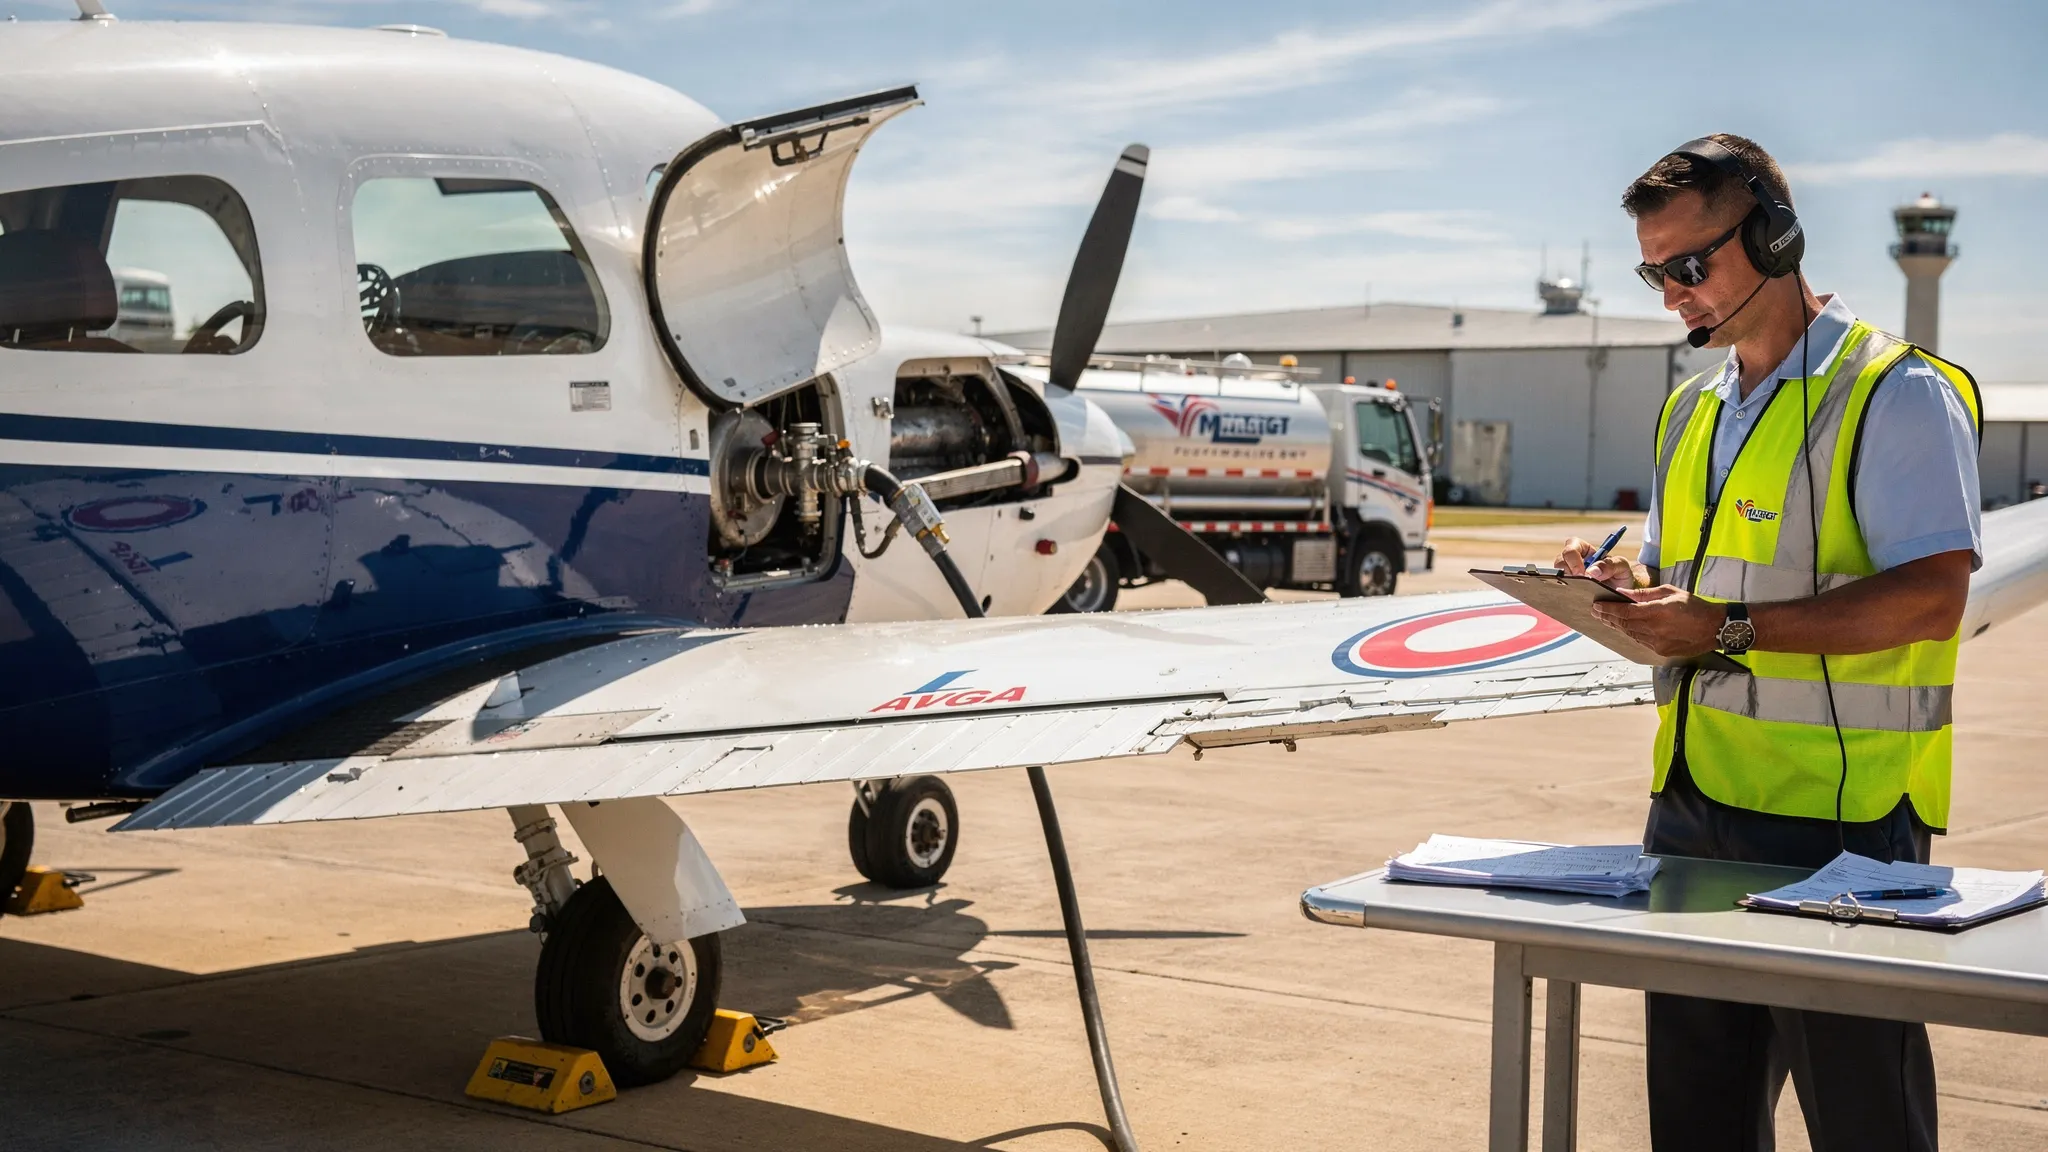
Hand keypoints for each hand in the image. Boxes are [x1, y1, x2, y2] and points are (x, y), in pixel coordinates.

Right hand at [1556, 537, 1636, 590]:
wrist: (1621, 597)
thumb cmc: (1621, 578)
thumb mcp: (1622, 568)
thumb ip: (1610, 565)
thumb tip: (1592, 571)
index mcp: (1586, 551)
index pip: (1572, 544)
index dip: (1573, 557)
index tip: (1582, 573)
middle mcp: (1575, 561)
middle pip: (1560, 559)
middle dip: (1567, 570)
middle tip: (1578, 582)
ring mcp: (1569, 574)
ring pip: (1556, 573)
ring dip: (1564, 581)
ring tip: (1577, 590)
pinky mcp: (1566, 588)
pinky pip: (1559, 587)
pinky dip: (1564, 591)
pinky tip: (1574, 597)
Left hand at [1589, 585, 1723, 658]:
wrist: (1715, 628)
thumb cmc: (1695, 606)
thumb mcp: (1670, 592)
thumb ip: (1644, 595)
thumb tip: (1623, 593)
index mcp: (1657, 611)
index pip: (1624, 612)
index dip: (1608, 609)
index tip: (1597, 606)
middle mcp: (1655, 629)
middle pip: (1624, 624)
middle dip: (1608, 617)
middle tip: (1596, 612)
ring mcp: (1657, 642)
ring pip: (1630, 634)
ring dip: (1618, 626)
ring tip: (1607, 619)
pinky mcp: (1661, 651)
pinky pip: (1640, 642)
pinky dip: (1631, 634)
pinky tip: (1625, 628)